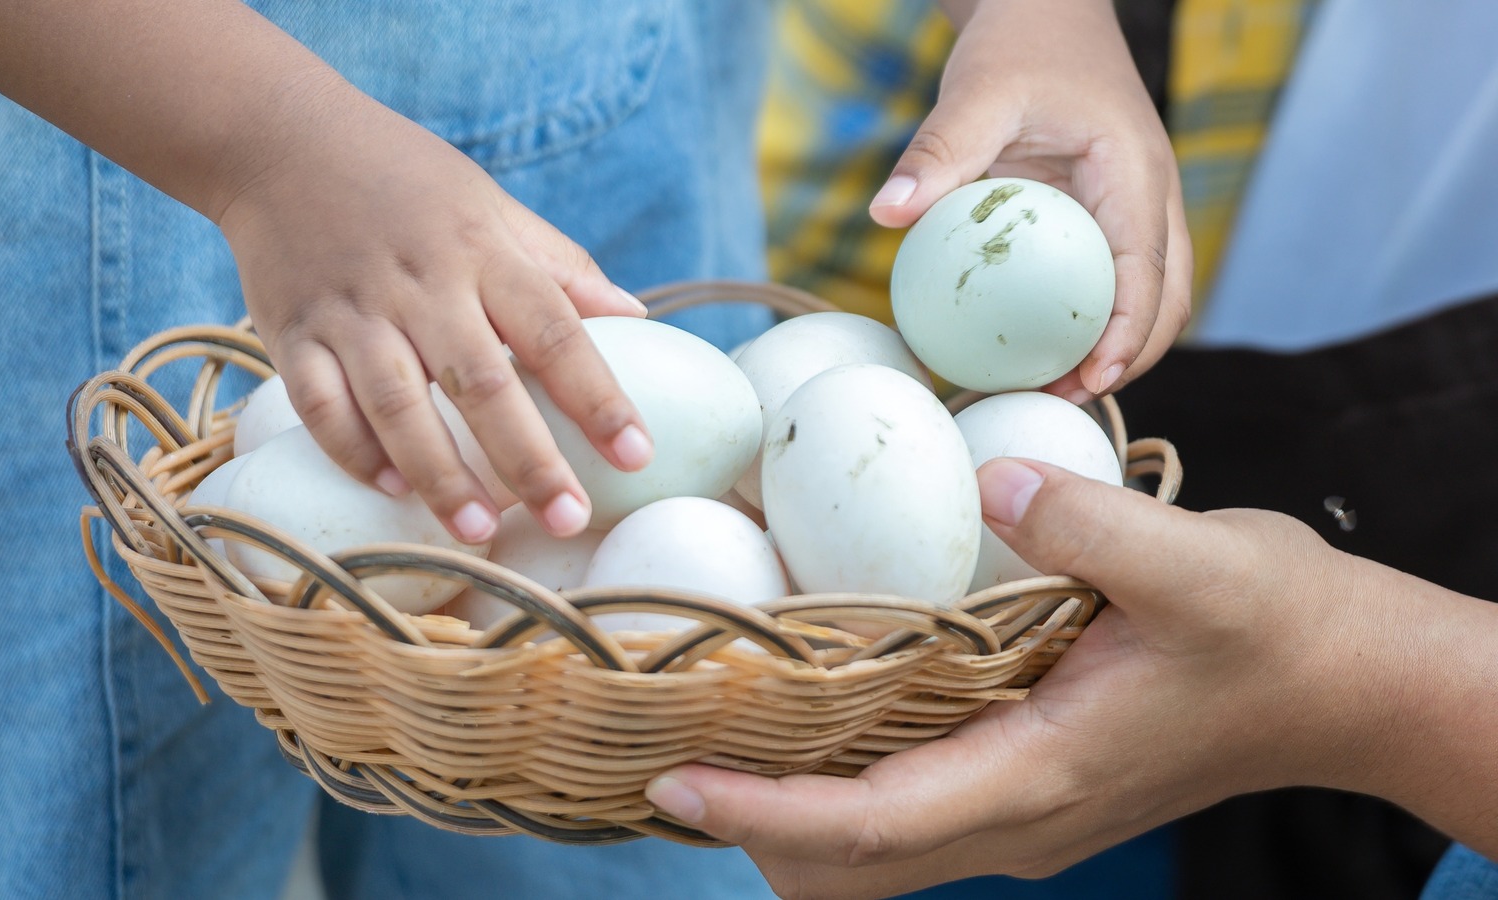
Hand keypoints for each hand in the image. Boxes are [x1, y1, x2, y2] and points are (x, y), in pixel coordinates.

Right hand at [217, 85, 652, 542]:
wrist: (280, 140)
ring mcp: (352, 311)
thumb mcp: (493, 207)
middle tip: (565, 520)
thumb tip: (638, 317)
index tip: (636, 456)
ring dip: (440, 473)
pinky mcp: (290, 332)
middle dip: (527, 459)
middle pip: (482, 382)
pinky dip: (354, 451)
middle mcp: (421, 285)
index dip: (599, 398)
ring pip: (397, 405)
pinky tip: (392, 491)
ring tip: (480, 531)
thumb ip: (562, 267)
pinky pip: (319, 404)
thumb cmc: (407, 181)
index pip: (555, 332)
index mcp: (483, 253)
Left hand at [647, 460, 1453, 898]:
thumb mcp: (1198, 562)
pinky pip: (900, 813)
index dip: (766, 813)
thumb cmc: (1279, 627)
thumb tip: (992, 475)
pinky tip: (798, 713)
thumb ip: (1090, 524)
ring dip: (781, 814)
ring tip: (699, 737)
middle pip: (847, 865)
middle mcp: (1016, 817)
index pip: (871, 826)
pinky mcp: (1024, 785)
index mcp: (1040, 777)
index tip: (675, 781)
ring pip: (867, 853)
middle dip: (748, 827)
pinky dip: (830, 789)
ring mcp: (1019, 812)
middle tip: (654, 753)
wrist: (1345, 682)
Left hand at [871, 0, 1191, 401]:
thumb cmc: (1019, 43)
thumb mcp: (975, 90)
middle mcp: (1150, 197)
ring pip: (1150, 297)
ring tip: (1045, 390)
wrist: (1045, 11)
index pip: (1150, 272)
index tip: (1092, 381)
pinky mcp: (1109, 217)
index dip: (1130, 335)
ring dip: (1112, 348)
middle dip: (1129, 360)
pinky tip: (1028, 346)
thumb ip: (937, 152)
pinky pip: (1109, 281)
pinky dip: (1085, 320)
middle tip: (1059, 402)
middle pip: (1168, 300)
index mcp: (1134, 173)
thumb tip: (885, 214)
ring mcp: (1135, 210)